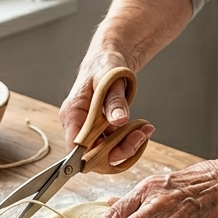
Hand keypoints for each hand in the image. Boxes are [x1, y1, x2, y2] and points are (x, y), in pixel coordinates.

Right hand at [60, 49, 155, 168]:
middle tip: (140, 136)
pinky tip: (143, 128)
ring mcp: (89, 129)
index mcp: (72, 114)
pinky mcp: (100, 131)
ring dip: (129, 146)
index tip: (118, 151)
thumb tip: (119, 120)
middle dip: (120, 150)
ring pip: (107, 153)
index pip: (75, 148)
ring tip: (145, 130)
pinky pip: (114, 145)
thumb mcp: (110, 80)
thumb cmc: (104, 65)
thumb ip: (114, 101)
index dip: (93, 157)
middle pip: (94, 155)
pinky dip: (130, 140)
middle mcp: (77, 125)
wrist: (108, 60)